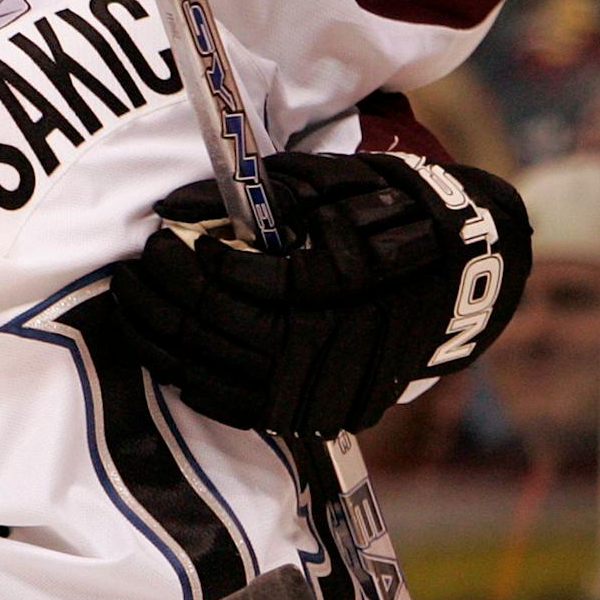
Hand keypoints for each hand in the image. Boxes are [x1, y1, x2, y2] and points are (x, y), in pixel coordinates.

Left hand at [105, 152, 532, 438]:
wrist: (466, 272)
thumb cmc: (390, 212)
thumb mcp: (334, 185)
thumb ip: (256, 196)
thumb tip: (172, 207)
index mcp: (360, 280)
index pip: (262, 284)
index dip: (204, 263)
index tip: (169, 236)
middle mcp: (353, 341)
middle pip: (236, 330)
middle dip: (172, 297)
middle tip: (135, 266)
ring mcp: (341, 385)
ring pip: (232, 374)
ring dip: (168, 339)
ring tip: (133, 302)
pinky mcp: (330, 413)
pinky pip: (246, 410)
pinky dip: (196, 381)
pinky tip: (164, 351)